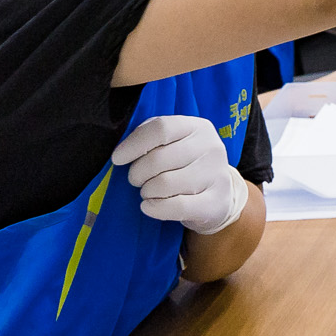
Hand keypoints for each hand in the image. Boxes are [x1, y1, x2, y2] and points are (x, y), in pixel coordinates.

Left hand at [110, 115, 250, 233]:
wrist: (218, 194)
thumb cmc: (185, 164)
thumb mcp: (173, 143)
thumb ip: (150, 138)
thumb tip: (121, 153)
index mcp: (198, 127)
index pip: (161, 128)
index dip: (134, 144)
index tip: (117, 158)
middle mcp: (211, 147)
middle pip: (159, 159)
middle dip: (137, 173)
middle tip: (136, 180)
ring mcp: (216, 175)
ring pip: (165, 184)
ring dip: (147, 191)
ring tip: (148, 192)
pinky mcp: (215, 202)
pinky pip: (176, 207)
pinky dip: (155, 209)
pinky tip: (150, 206)